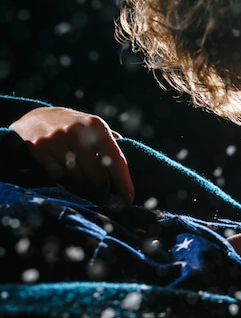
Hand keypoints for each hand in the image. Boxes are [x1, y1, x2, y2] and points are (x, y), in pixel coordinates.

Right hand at [9, 106, 134, 202]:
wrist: (35, 119)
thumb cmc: (75, 128)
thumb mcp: (94, 127)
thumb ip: (112, 143)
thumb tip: (129, 168)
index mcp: (96, 125)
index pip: (115, 159)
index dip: (123, 182)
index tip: (129, 198)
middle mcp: (77, 132)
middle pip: (97, 175)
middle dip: (102, 188)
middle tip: (105, 193)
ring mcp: (56, 141)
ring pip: (78, 179)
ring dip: (84, 186)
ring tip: (85, 184)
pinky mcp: (40, 150)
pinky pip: (59, 177)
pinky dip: (66, 182)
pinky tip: (67, 177)